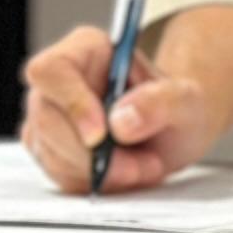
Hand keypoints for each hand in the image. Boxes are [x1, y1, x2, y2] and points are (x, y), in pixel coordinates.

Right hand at [22, 24, 225, 193]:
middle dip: (93, 155)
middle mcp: (59, 81)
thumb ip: (159, 102)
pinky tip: (123, 173)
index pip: (52, 70)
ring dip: (99, 172)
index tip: (100, 136)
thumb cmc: (175, 106)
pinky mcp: (50, 149)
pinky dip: (94, 182)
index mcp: (86, 49)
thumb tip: (121, 120)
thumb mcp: (186, 100)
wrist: (173, 133)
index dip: (71, 104)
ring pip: (51, 153)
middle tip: (138, 165)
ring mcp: (49, 116)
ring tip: (141, 165)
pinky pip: (58, 175)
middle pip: (47, 119)